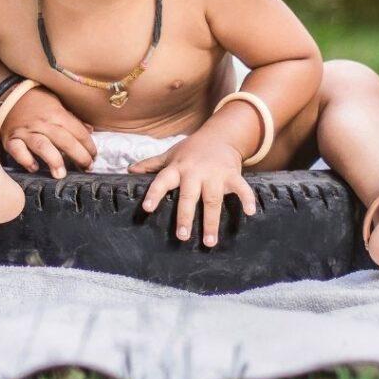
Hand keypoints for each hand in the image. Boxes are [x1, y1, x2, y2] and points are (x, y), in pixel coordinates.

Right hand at [0, 86, 96, 177]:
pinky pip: (18, 151)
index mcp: (56, 114)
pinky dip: (25, 160)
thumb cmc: (37, 102)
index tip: (94, 155)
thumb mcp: (57, 104)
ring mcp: (26, 132)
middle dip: (78, 155)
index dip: (88, 145)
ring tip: (61, 174)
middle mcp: (42, 123)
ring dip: (53, 160)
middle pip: (63, 140)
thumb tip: (90, 130)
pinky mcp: (12, 139)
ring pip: (42, 145)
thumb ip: (73, 119)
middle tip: (87, 167)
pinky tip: (34, 167)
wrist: (9, 96)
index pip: (77, 131)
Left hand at [127, 133, 256, 246]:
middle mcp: (195, 172)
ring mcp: (214, 174)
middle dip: (185, 216)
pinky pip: (241, 188)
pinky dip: (247, 198)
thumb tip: (129, 171)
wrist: (219, 136)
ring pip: (212, 199)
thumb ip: (152, 164)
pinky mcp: (232, 175)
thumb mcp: (170, 155)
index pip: (162, 181)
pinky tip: (250, 212)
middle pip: (189, 196)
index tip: (147, 208)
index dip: (154, 193)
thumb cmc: (191, 150)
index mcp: (177, 168)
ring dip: (211, 221)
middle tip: (182, 237)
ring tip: (209, 242)